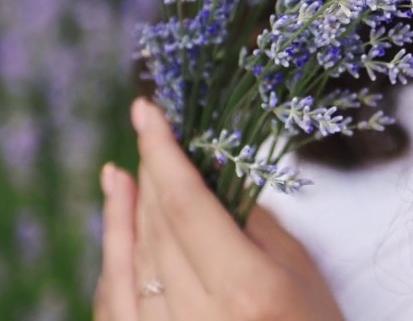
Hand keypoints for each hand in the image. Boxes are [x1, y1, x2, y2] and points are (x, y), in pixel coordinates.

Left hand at [94, 98, 344, 320]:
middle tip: (146, 133)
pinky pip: (114, 304)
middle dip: (150, 175)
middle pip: (157, 228)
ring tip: (119, 174)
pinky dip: (111, 261)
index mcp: (244, 290)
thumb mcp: (301, 274)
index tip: (147, 113)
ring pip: (128, 263)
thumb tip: (214, 177)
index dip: (162, 153)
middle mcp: (198, 318)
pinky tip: (115, 231)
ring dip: (121, 214)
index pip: (186, 204)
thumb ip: (254, 223)